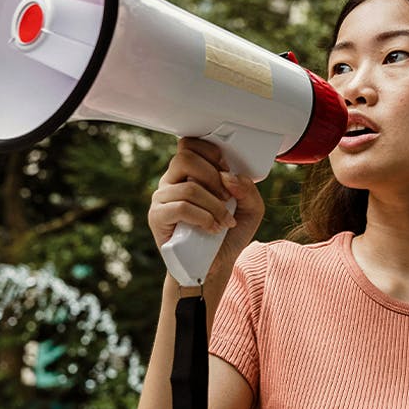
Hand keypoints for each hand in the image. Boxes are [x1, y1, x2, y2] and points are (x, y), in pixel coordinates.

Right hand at [148, 138, 264, 274]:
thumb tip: (229, 176)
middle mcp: (173, 180)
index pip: (189, 143)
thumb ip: (247, 189)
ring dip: (214, 206)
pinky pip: (180, 207)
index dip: (210, 152)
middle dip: (213, 178)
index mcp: (190, 171)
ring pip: (188, 187)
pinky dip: (203, 217)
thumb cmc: (228, 234)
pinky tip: (212, 228)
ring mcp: (162, 198)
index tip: (226, 170)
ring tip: (224, 222)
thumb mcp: (250, 209)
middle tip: (227, 198)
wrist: (214, 265)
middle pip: (185, 158)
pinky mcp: (157, 217)